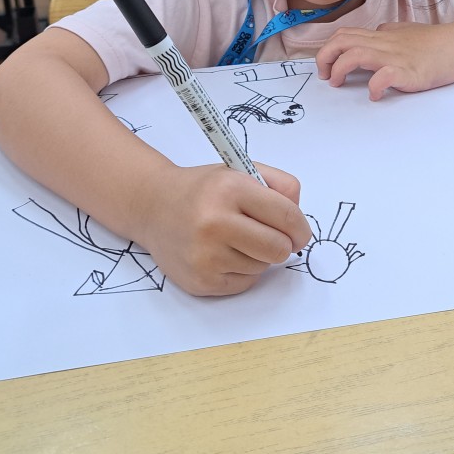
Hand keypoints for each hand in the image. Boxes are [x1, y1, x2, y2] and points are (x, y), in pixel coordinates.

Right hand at [141, 162, 309, 295]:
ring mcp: (205, 255)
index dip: (301, 228)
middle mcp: (215, 222)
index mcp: (230, 189)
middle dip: (283, 245)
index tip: (300, 233)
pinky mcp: (200, 280)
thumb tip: (299, 223)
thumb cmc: (204, 190)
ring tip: (235, 239)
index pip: (286, 216)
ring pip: (263, 267)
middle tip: (273, 238)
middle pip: (278, 248)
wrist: (153, 206)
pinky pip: (245, 283)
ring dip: (258, 256)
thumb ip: (280, 186)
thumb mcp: (241, 171)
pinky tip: (224, 254)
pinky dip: (243, 271)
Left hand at [316, 22, 453, 101]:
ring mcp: (395, 57)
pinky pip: (382, 77)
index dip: (328, 49)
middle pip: (342, 41)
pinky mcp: (408, 72)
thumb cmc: (436, 41)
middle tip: (325, 76)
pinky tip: (375, 95)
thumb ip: (389, 33)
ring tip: (338, 83)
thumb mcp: (407, 31)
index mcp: (381, 36)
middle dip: (325, 58)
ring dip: (339, 70)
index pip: (345, 34)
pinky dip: (373, 87)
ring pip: (355, 55)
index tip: (326, 65)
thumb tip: (377, 33)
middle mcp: (384, 44)